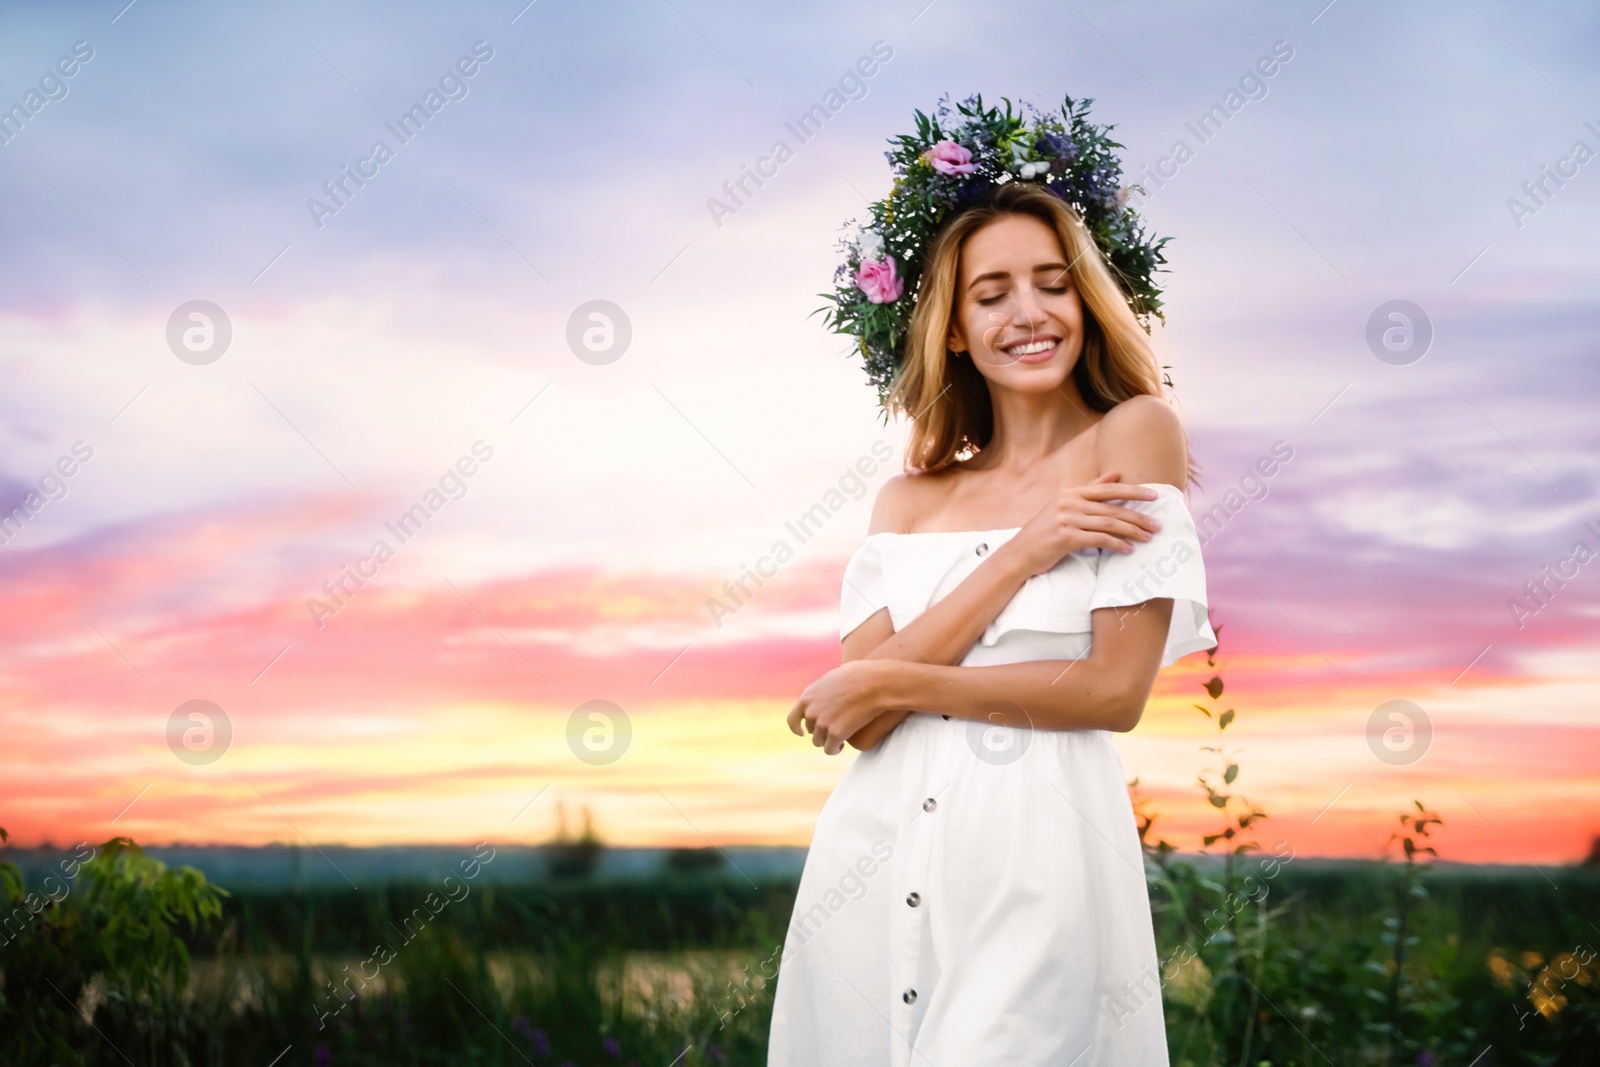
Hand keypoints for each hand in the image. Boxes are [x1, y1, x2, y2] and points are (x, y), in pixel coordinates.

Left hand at [787, 660, 887, 755]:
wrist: (873, 683)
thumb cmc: (858, 676)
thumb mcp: (831, 679)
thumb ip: (821, 692)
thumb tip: (820, 700)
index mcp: (807, 697)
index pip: (792, 719)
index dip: (796, 728)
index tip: (802, 733)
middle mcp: (811, 712)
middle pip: (810, 730)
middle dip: (821, 731)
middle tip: (834, 730)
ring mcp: (822, 724)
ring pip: (819, 742)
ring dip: (828, 742)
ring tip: (839, 740)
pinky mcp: (835, 734)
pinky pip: (830, 749)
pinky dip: (834, 749)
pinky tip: (842, 746)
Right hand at [1000, 471, 1161, 577]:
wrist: (1020, 553)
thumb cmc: (1044, 532)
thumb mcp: (1064, 506)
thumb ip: (1090, 490)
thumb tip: (1114, 474)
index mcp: (1071, 493)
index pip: (1108, 489)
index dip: (1133, 491)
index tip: (1154, 496)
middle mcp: (1069, 502)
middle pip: (1112, 508)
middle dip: (1138, 516)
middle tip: (1157, 525)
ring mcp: (1067, 519)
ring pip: (1108, 523)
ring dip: (1132, 532)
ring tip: (1148, 538)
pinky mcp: (1066, 537)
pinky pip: (1099, 539)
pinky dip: (1116, 544)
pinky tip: (1128, 549)